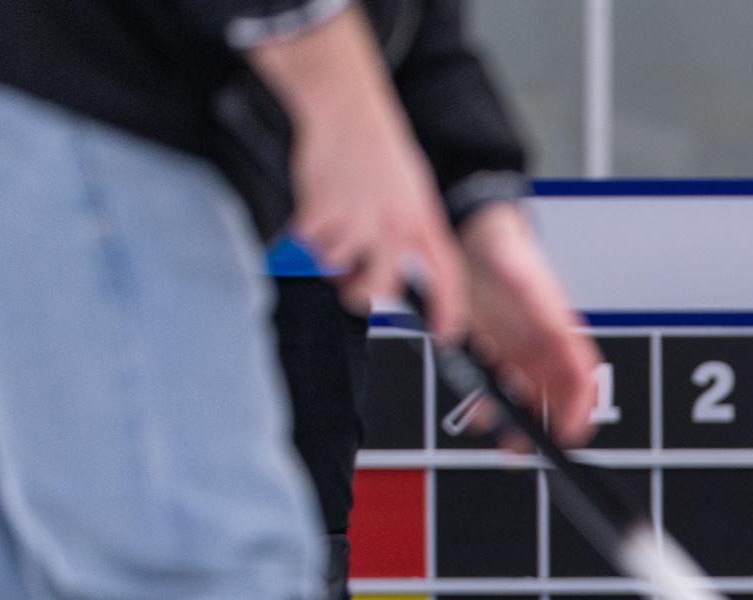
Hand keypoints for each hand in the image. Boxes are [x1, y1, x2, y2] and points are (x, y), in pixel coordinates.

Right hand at [247, 9, 467, 339]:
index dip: (448, 312)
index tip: (445, 336)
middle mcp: (395, 226)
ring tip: (336, 221)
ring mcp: (358, 220)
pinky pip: (306, 245)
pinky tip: (317, 206)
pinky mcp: (322, 210)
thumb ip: (412, 235)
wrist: (347, 109)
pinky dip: (304, 233)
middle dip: (361, 297)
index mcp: (424, 223)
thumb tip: (404, 278)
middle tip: (355, 288)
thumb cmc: (379, 154)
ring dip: (328, 252)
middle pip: (378, 290)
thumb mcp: (413, 194)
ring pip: (334, 267)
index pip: (446, 278)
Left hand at [461, 203, 603, 447]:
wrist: (473, 238)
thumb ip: (529, 292)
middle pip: (555, 397)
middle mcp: (543, 347)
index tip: (568, 435)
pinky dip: (489, 405)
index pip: (583, 379)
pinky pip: (497, 387)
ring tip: (506, 443)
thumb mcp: (516, 269)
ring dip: (518, 423)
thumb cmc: (503, 251)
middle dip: (546, 428)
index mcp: (559, 330)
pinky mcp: (495, 351)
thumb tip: (547, 318)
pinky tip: (478, 415)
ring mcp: (520, 351)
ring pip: (527, 397)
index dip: (580, 410)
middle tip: (530, 450)